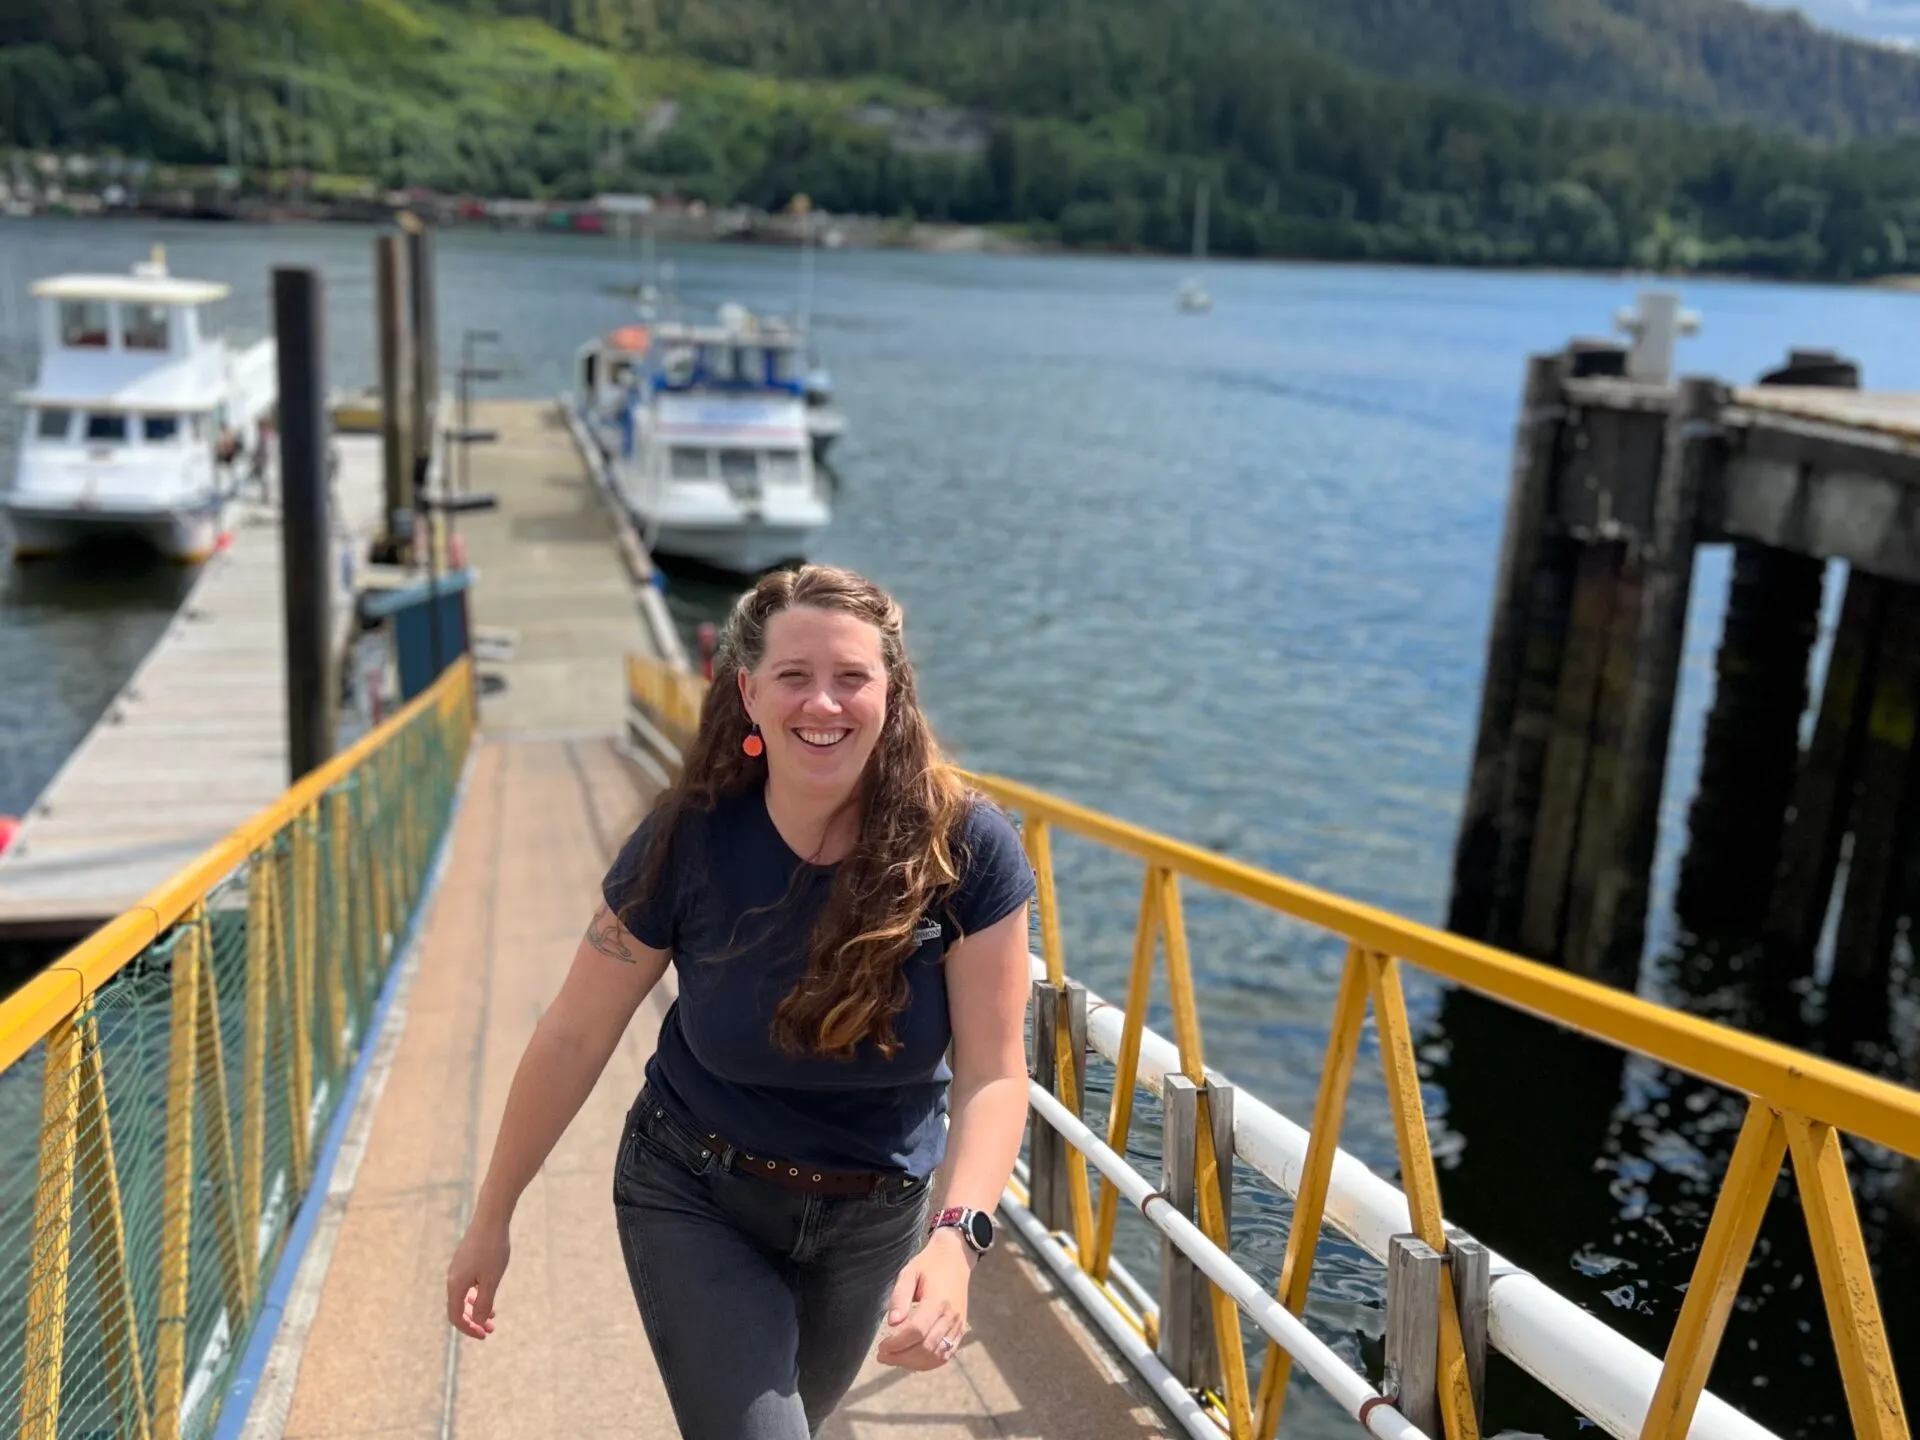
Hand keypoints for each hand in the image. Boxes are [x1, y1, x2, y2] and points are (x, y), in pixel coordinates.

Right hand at [445, 1213, 510, 1338]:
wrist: (491, 1218)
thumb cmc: (493, 1249)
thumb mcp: (491, 1280)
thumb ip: (483, 1303)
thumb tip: (477, 1322)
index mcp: (455, 1285)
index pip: (456, 1316)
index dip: (468, 1329)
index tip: (484, 1335)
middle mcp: (452, 1278)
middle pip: (458, 1308)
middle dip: (473, 1321)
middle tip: (490, 1329)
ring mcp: (458, 1267)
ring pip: (463, 1296)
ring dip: (476, 1308)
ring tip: (492, 1314)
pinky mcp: (465, 1259)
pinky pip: (467, 1284)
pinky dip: (476, 1294)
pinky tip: (488, 1292)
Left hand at [876, 1228, 975, 1369]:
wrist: (956, 1258)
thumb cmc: (929, 1264)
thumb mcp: (909, 1272)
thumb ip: (900, 1297)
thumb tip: (892, 1323)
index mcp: (938, 1301)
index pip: (917, 1331)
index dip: (897, 1343)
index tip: (880, 1346)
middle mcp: (951, 1317)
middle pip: (926, 1348)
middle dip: (901, 1357)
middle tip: (882, 1356)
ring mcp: (958, 1326)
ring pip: (937, 1356)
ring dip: (914, 1363)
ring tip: (894, 1359)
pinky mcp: (961, 1331)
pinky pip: (947, 1355)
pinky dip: (929, 1363)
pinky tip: (913, 1360)